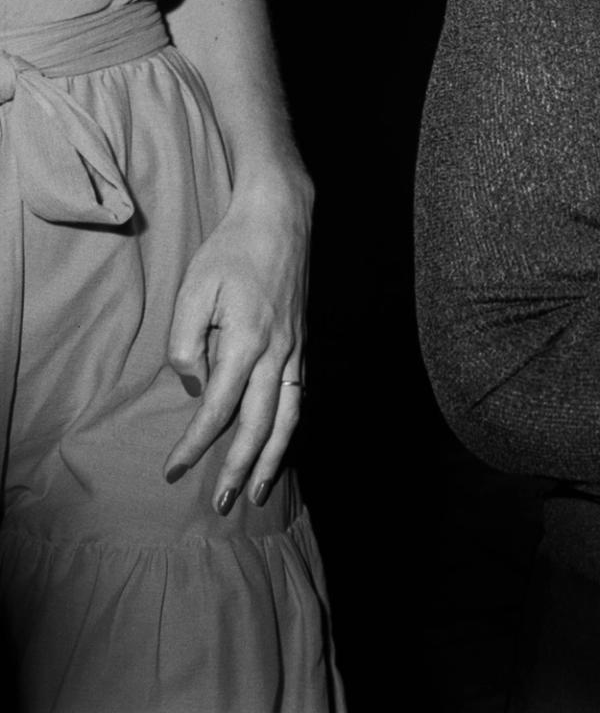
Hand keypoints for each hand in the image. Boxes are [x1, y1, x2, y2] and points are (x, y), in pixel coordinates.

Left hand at [163, 179, 310, 511]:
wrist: (281, 216)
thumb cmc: (231, 249)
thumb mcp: (194, 290)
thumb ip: (186, 343)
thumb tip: (197, 385)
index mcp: (247, 341)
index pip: (218, 409)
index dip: (194, 445)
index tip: (173, 472)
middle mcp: (278, 351)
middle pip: (261, 424)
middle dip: (240, 468)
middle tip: (221, 504)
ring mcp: (296, 347)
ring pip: (290, 415)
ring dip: (275, 457)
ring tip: (260, 490)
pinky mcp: (303, 340)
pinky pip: (301, 394)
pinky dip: (291, 425)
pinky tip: (282, 440)